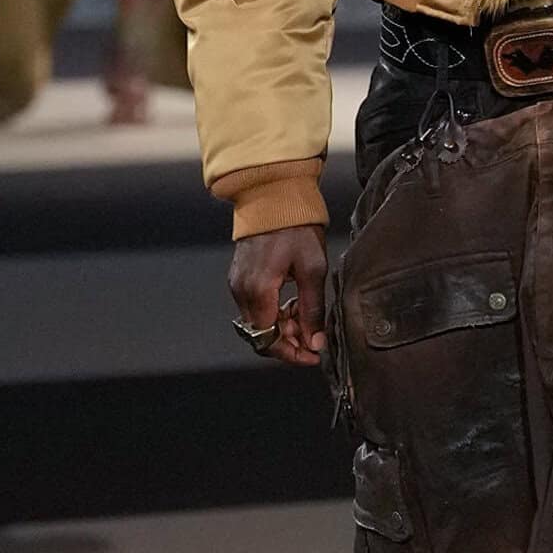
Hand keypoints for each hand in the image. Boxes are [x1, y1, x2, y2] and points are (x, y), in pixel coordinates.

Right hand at [229, 225, 327, 369]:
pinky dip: (273, 312)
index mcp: (258, 292)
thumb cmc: (296, 228)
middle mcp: (241, 292)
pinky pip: (254, 307)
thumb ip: (312, 311)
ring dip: (282, 326)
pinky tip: (292, 301)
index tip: (314, 355)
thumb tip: (315, 343)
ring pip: (258, 323)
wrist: (274, 197)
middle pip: (261, 336)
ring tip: (305, 311)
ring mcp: (237, 284)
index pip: (268, 342)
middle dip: (289, 341)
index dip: (292, 354)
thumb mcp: (313, 270)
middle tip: (314, 334)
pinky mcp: (239, 277)